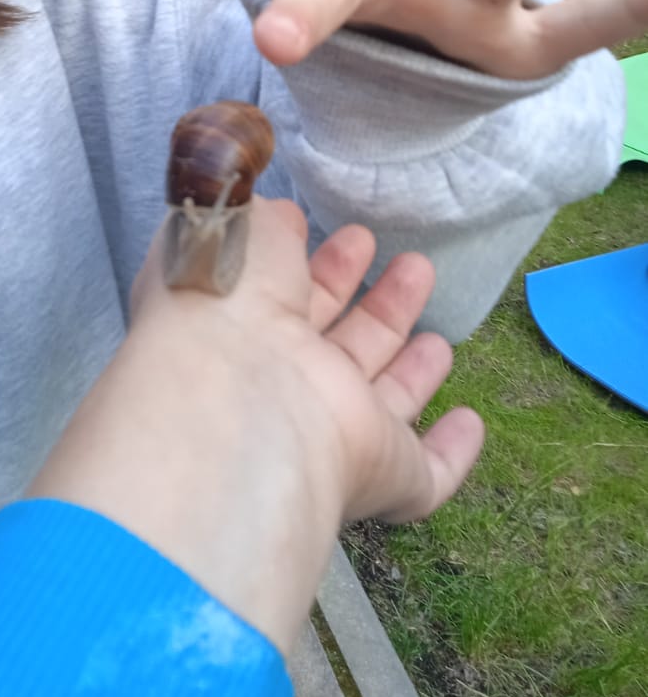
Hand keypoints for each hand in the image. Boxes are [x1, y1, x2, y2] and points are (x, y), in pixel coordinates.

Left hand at [36, 196, 481, 655]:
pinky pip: (424, 473)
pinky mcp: (384, 477)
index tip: (352, 234)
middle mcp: (284, 387)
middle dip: (377, 305)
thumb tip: (285, 219)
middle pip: (340, 348)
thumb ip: (264, 220)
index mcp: (242, 332)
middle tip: (412, 263)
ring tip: (440, 332)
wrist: (237, 402)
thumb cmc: (226, 300)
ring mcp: (333, 437)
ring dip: (411, 366)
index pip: (286, 303)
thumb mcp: (237, 227)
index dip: (320, 270)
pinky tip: (470, 422)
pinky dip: (450, 453)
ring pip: (381, 400)